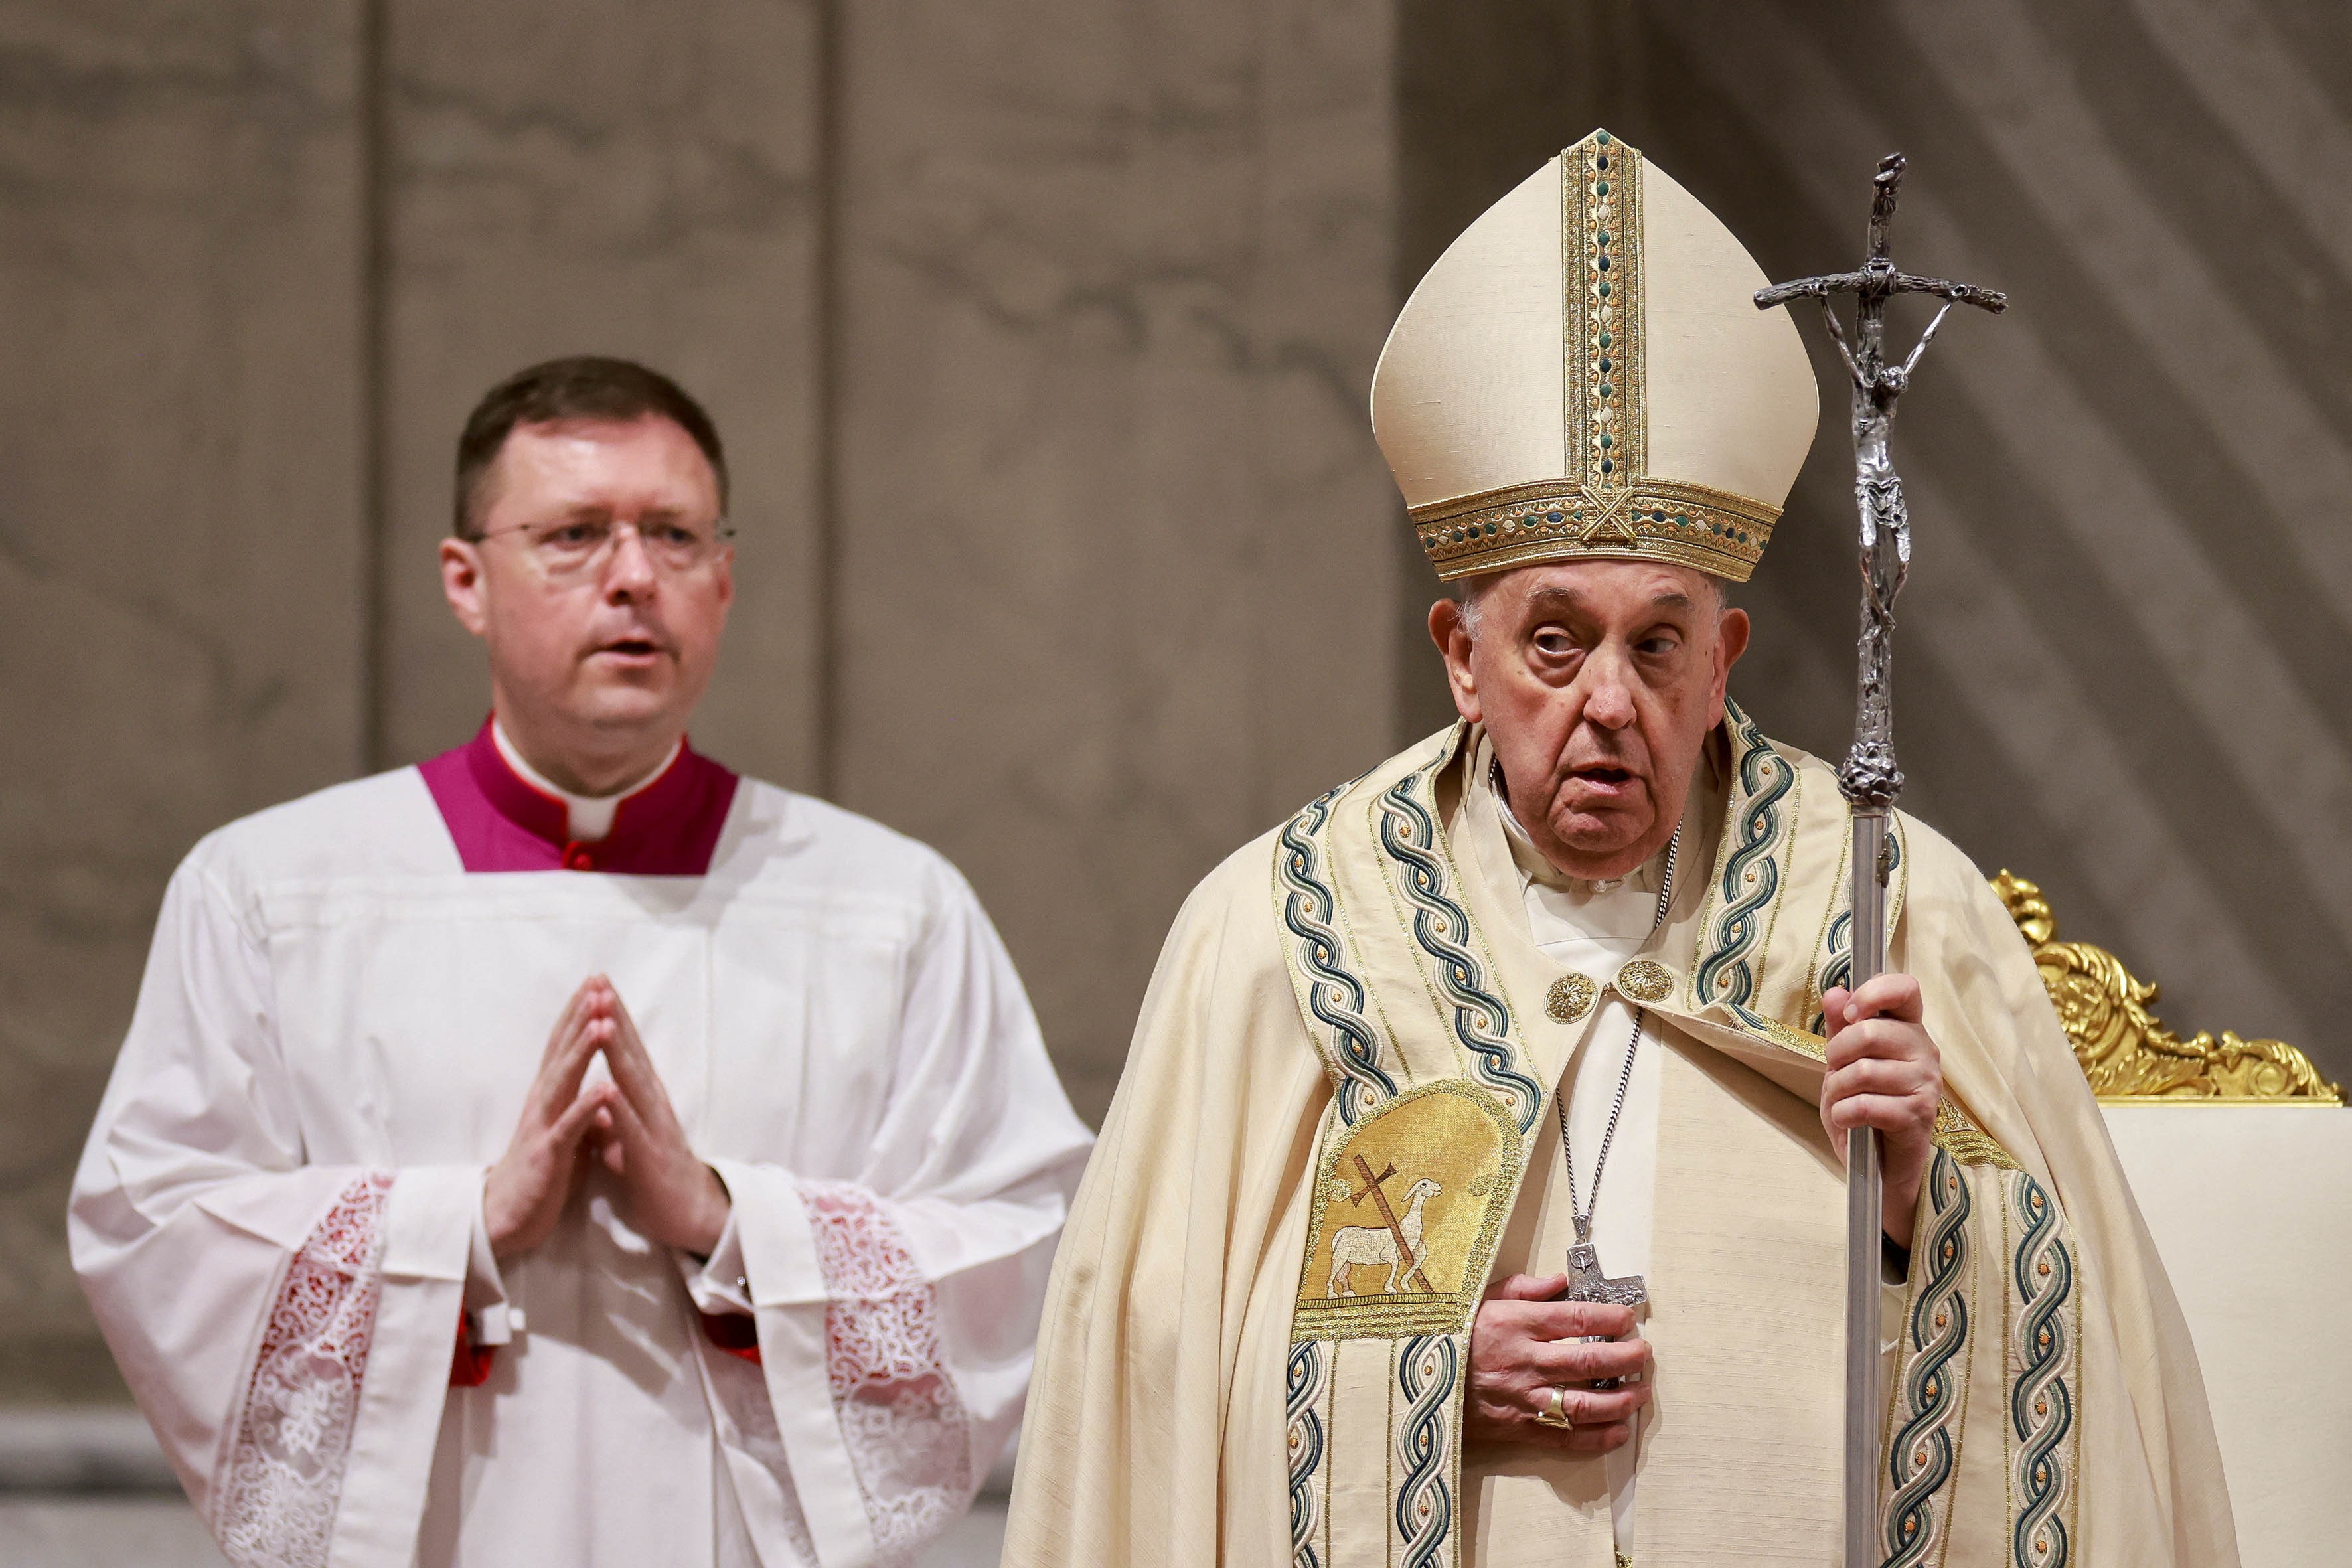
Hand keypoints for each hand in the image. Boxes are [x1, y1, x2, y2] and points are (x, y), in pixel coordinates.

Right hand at [484, 979, 616, 1256]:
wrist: (507, 1218)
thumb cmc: (541, 1173)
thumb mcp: (568, 1133)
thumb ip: (584, 1107)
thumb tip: (605, 1087)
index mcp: (550, 1095)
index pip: (563, 1046)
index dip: (579, 1014)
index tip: (596, 982)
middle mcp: (543, 1102)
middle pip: (562, 1051)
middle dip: (581, 1017)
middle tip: (598, 983)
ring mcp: (544, 1125)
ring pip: (563, 1080)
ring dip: (583, 1050)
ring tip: (603, 1021)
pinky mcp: (549, 1153)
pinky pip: (570, 1127)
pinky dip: (588, 1106)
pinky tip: (606, 1087)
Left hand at [586, 977, 731, 1255]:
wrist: (690, 1215)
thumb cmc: (655, 1174)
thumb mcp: (628, 1136)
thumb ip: (613, 1114)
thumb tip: (595, 1095)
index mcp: (644, 1098)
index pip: (627, 1049)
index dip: (612, 1016)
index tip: (597, 984)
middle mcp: (653, 1104)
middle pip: (631, 1054)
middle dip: (615, 1018)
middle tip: (601, 983)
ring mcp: (654, 1127)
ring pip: (633, 1083)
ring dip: (618, 1052)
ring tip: (603, 1021)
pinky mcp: (650, 1157)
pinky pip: (633, 1129)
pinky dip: (620, 1108)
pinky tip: (608, 1088)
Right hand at [1465, 1274, 1652, 1450]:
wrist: (1415, 1381)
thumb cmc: (1449, 1335)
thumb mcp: (1478, 1298)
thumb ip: (1523, 1289)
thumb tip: (1560, 1282)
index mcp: (1514, 1323)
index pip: (1574, 1319)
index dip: (1608, 1318)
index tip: (1628, 1317)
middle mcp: (1523, 1361)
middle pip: (1588, 1362)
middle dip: (1625, 1358)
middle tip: (1644, 1354)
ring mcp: (1523, 1398)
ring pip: (1584, 1403)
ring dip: (1621, 1400)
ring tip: (1642, 1392)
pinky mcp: (1518, 1428)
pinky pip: (1565, 1437)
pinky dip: (1598, 1438)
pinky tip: (1620, 1430)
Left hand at [1819, 972, 1942, 1250]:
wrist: (1879, 1164)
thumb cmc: (1864, 1107)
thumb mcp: (1844, 1064)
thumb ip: (1841, 1027)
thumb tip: (1835, 992)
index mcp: (1909, 1030)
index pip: (1905, 989)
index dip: (1873, 992)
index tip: (1851, 1013)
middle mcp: (1925, 1052)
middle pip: (1870, 1032)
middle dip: (1836, 1054)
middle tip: (1835, 1072)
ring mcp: (1926, 1083)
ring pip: (1863, 1071)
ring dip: (1836, 1089)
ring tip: (1841, 1101)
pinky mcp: (1918, 1115)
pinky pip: (1867, 1104)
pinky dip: (1844, 1113)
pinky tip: (1847, 1120)